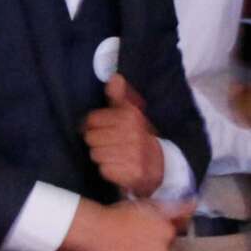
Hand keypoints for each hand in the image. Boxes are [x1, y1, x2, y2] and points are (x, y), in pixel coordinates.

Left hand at [83, 73, 165, 196]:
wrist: (160, 166)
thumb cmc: (139, 137)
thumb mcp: (132, 114)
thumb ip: (119, 97)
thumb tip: (115, 77)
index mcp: (130, 116)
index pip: (92, 119)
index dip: (94, 125)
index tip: (102, 129)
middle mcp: (132, 134)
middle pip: (91, 138)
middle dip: (97, 142)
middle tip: (110, 144)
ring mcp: (132, 154)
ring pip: (95, 154)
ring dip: (102, 157)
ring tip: (115, 155)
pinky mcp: (131, 173)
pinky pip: (104, 170)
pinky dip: (108, 170)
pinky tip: (118, 166)